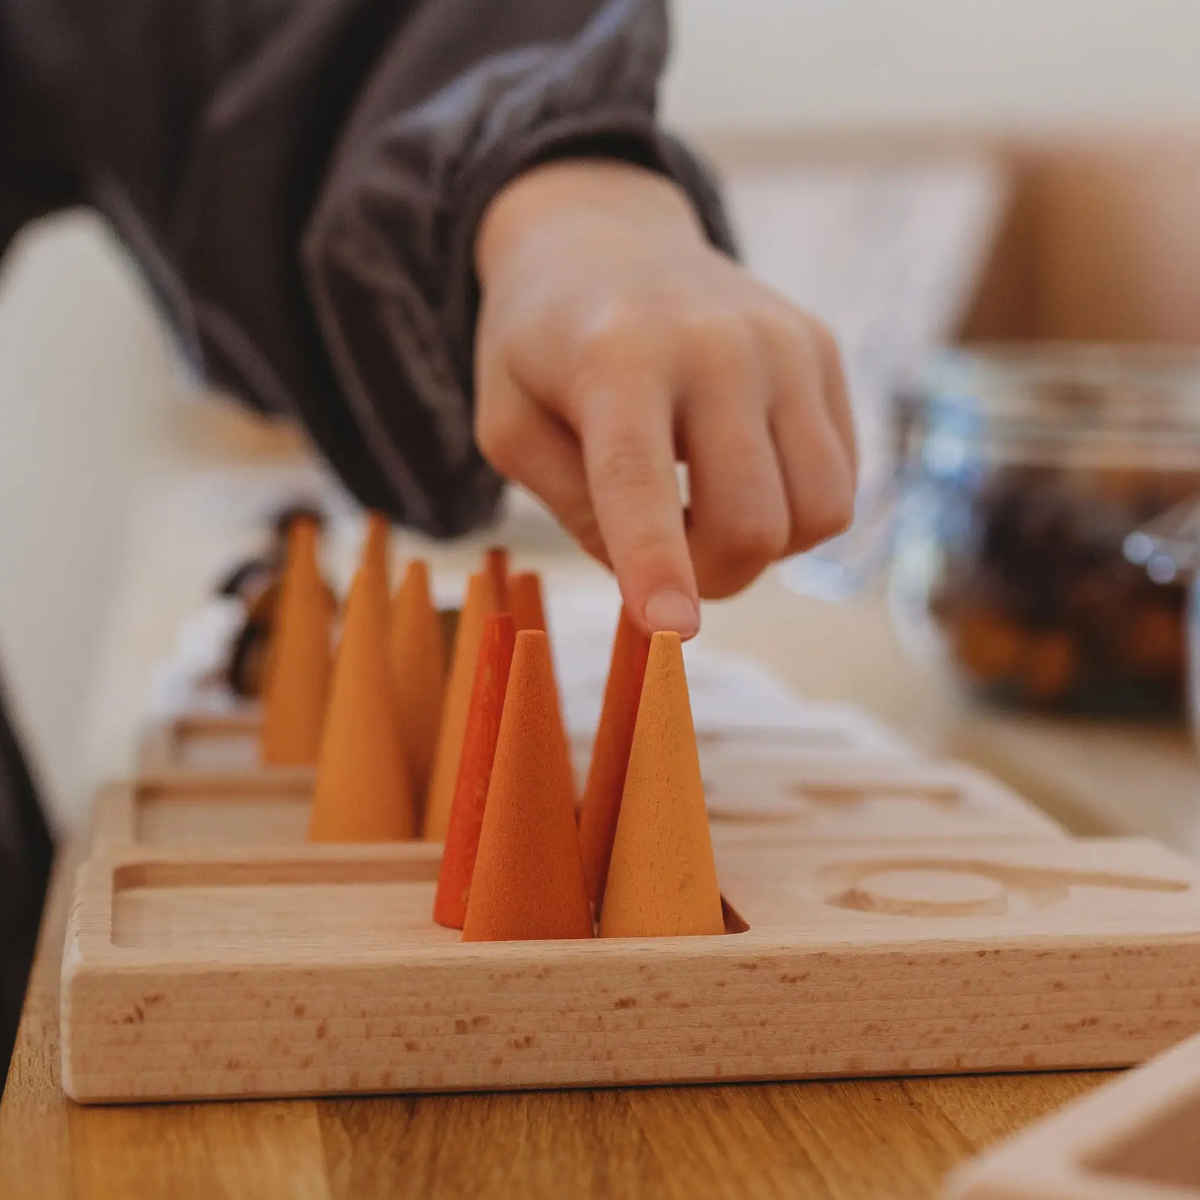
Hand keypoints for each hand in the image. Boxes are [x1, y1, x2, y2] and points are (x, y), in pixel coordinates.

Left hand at [474, 159, 854, 637]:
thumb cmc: (542, 347)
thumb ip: (574, 507)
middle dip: (710, 579)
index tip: (670, 634)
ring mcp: (785, 344)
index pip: (641, 482)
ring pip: (819, 512)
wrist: (606, 239)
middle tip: (667, 565)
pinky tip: (742, 474)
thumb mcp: (509, 426)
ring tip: (706, 512)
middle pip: (751, 522)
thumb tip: (661, 580)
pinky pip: (841, 481)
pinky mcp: (824, 352)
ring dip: (763, 549)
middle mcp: (717, 345)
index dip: (658, 568)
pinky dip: (795, 510)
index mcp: (616, 358)